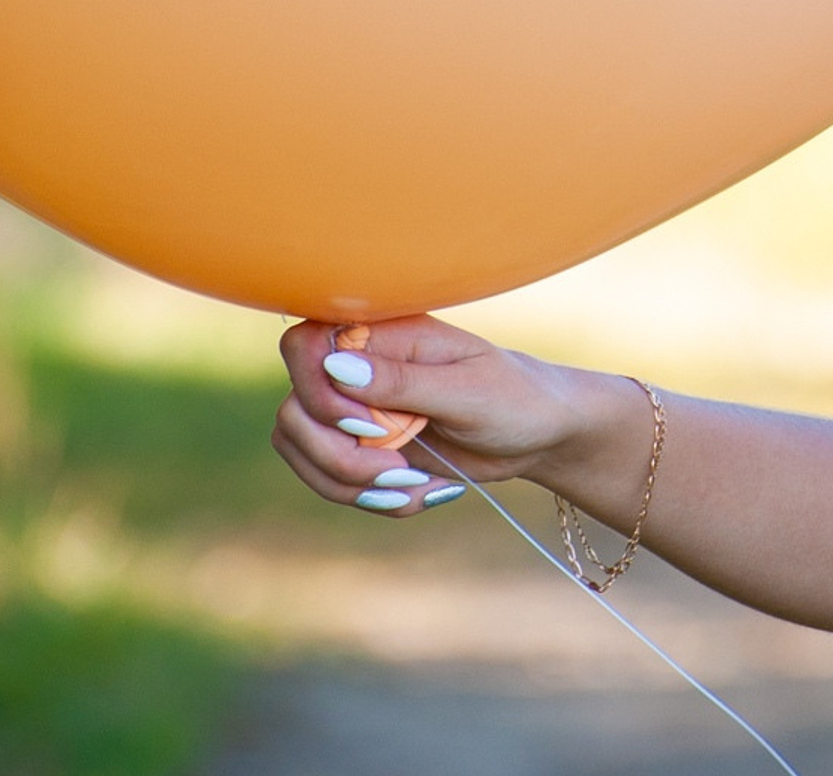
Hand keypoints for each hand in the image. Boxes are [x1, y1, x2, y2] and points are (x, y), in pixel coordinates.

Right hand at [271, 313, 616, 518]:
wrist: (536, 433)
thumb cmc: (513, 396)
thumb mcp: (467, 391)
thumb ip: (403, 381)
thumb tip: (336, 364)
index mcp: (386, 333)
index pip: (304, 344)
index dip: (317, 391)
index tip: (370, 423)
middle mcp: (359, 366)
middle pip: (295, 412)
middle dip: (337, 456)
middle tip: (399, 470)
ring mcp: (353, 408)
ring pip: (300, 450)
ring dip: (350, 484)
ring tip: (411, 488)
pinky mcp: (358, 447)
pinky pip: (328, 480)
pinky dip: (368, 499)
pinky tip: (419, 495)